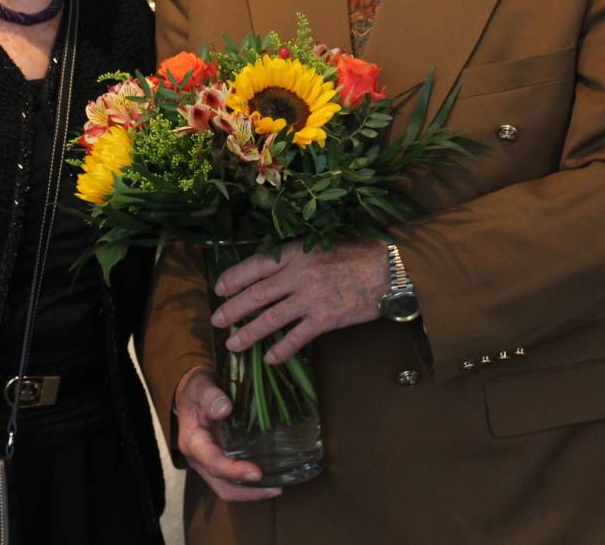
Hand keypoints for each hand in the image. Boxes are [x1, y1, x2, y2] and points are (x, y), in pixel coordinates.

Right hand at [173, 367, 281, 500]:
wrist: (190, 394)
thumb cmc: (196, 390)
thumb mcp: (200, 387)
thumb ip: (211, 397)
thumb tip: (225, 409)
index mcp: (193, 442)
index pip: (212, 462)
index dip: (234, 471)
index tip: (257, 473)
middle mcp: (199, 459)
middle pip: (221, 486)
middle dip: (247, 492)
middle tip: (275, 488)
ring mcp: (208, 463)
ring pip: (227, 488)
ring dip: (251, 492)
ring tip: (276, 487)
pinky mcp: (218, 461)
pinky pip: (232, 481)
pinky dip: (249, 484)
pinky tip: (268, 477)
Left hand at [211, 239, 387, 364]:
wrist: (387, 269)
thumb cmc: (357, 253)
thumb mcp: (321, 245)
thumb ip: (297, 258)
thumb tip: (273, 270)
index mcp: (295, 254)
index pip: (255, 266)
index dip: (234, 278)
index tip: (220, 288)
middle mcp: (297, 276)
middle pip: (256, 295)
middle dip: (232, 309)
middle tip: (216, 321)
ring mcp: (310, 299)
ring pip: (270, 319)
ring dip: (249, 333)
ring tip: (234, 343)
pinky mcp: (325, 319)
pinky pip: (297, 338)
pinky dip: (282, 350)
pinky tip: (271, 359)